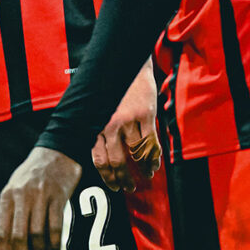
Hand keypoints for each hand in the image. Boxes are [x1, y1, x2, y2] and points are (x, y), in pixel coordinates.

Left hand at [0, 146, 81, 249]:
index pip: (0, 232)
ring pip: (37, 235)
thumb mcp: (14, 187)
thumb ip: (10, 212)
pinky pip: (56, 227)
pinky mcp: (58, 197)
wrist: (56, 150)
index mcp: (6, 196)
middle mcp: (21, 197)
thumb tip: (7, 245)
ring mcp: (40, 196)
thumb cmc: (32, 173)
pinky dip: (54, 247)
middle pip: (18, 236)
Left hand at [91, 67, 159, 191]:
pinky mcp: (145, 115)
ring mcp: (128, 120)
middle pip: (117, 161)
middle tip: (129, 187)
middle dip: (123, 179)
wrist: (125, 62)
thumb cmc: (108, 84)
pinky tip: (155, 164)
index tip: (113, 186)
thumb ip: (95, 126)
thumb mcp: (94, 105)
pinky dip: (154, 157)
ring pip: (136, 155)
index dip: (107, 177)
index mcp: (95, 123)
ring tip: (146, 176)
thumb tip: (95, 151)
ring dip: (142, 169)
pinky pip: (151, 143)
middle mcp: (110, 124)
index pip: (99, 159)